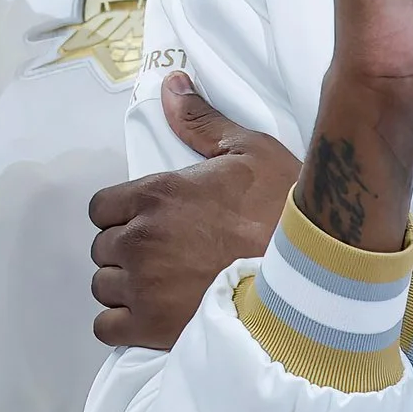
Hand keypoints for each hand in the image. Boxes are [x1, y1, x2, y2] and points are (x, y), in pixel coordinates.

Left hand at [89, 73, 300, 349]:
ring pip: (103, 287)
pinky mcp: (152, 328)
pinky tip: (150, 317)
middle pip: (103, 248)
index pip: (100, 208)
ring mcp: (144, 286)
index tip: (147, 222)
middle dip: (126, 251)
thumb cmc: (284, 211)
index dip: (121, 215)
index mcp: (156, 195)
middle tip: (163, 256)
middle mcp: (141, 239)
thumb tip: (172, 84)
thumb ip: (201, 120)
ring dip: (124, 287)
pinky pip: (107, 327)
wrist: (311, 273)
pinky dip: (122, 324)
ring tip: (160, 287)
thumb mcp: (249, 150)